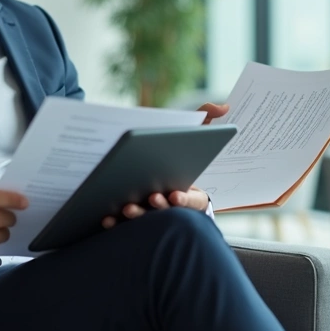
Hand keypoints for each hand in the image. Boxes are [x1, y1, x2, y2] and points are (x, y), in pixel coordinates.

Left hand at [100, 101, 224, 229]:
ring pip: (144, 218)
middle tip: (152, 197)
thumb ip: (207, 119)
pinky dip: (114, 222)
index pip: (191, 200)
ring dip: (137, 215)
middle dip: (159, 205)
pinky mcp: (130, 219)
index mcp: (188, 193)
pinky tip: (105, 218)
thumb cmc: (175, 151)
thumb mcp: (192, 134)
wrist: (149, 162)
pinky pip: (122, 224)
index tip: (176, 194)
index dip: (184, 198)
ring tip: (127, 208)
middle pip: (166, 210)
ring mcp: (150, 214)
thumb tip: (224, 106)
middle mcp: (170, 206)